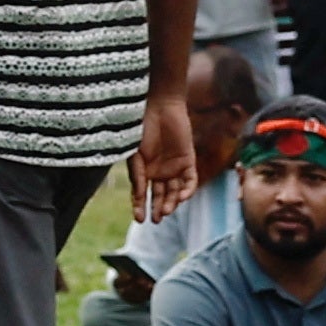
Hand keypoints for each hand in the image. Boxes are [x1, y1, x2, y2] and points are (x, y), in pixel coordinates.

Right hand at [129, 85, 195, 224]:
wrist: (160, 107)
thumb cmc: (141, 128)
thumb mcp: (135, 155)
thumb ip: (137, 175)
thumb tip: (136, 197)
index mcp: (143, 171)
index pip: (142, 194)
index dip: (140, 207)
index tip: (139, 219)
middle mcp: (159, 172)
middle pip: (160, 196)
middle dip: (159, 208)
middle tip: (157, 219)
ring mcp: (174, 167)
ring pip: (175, 191)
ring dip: (172, 202)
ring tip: (167, 209)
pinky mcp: (188, 160)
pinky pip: (190, 180)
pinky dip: (187, 190)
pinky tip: (180, 197)